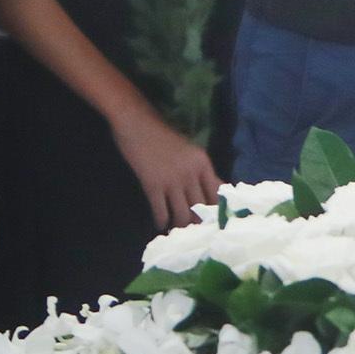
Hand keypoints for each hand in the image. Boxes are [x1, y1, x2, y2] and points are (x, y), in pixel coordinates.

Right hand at [112, 109, 220, 227]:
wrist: (136, 123)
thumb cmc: (162, 135)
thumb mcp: (189, 150)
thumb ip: (198, 169)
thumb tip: (208, 192)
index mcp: (203, 162)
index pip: (217, 192)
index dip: (217, 209)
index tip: (213, 220)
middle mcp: (191, 173)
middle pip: (201, 207)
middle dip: (198, 221)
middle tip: (194, 230)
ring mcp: (172, 180)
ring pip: (182, 214)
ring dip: (180, 225)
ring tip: (177, 230)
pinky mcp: (153, 186)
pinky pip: (161, 211)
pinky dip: (161, 221)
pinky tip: (160, 225)